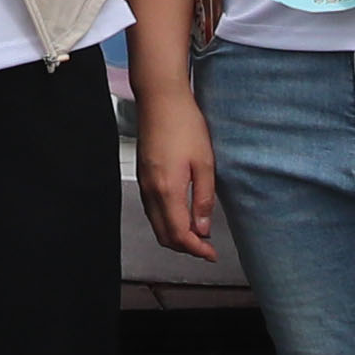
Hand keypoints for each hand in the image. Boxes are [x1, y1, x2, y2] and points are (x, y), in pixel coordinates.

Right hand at [134, 86, 220, 261]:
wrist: (160, 100)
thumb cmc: (184, 124)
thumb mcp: (204, 162)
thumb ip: (203, 198)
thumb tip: (202, 228)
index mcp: (168, 190)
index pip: (179, 234)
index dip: (196, 250)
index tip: (211, 254)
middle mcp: (151, 191)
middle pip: (164, 235)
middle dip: (185, 247)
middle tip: (207, 248)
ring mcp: (144, 184)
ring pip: (157, 224)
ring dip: (176, 235)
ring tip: (198, 234)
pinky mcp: (143, 177)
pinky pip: (152, 210)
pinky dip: (167, 221)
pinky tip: (182, 215)